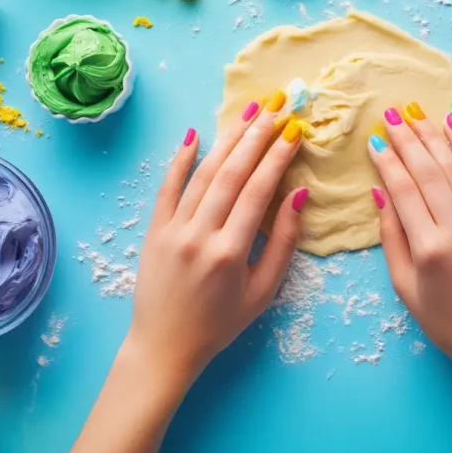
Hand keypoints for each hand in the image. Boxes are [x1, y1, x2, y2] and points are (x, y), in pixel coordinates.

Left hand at [131, 91, 307, 383]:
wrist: (164, 346)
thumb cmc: (220, 324)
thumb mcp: (262, 292)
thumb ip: (282, 244)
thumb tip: (297, 195)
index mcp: (230, 252)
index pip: (258, 190)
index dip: (278, 156)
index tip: (295, 130)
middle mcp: (199, 234)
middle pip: (231, 173)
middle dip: (257, 135)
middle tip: (277, 106)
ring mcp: (172, 229)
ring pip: (203, 174)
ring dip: (227, 139)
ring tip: (249, 112)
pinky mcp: (153, 229)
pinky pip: (167, 187)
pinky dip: (180, 160)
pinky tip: (195, 134)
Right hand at [367, 102, 451, 383]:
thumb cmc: (443, 322)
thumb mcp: (404, 287)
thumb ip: (392, 238)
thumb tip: (382, 192)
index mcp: (430, 246)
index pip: (405, 189)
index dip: (389, 160)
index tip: (377, 138)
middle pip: (434, 173)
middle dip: (413, 139)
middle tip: (398, 114)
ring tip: (436, 116)